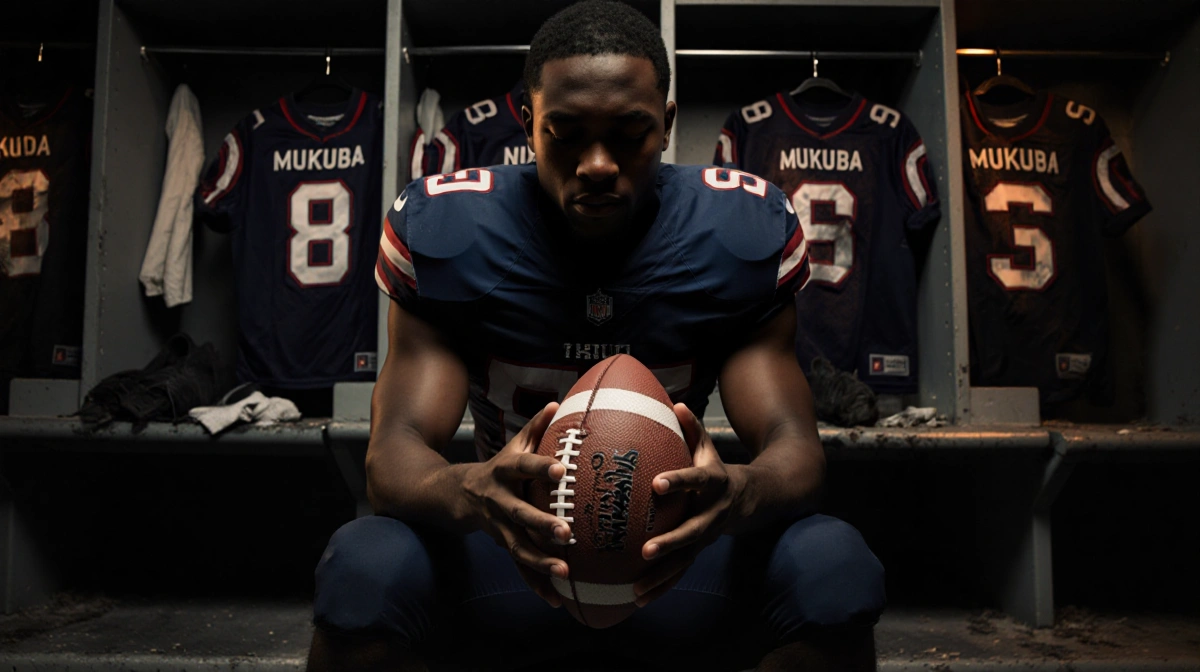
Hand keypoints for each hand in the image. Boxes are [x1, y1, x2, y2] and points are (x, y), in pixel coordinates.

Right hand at [461, 402, 573, 606]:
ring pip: (518, 546)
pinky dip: (536, 584)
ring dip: (540, 561)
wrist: (450, 495)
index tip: (561, 469)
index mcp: (503, 472)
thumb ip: (535, 428)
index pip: (523, 466)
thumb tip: (558, 403)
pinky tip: (556, 600)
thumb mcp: (512, 446)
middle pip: (520, 513)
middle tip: (566, 532)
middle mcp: (498, 501)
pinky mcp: (501, 545)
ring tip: (565, 573)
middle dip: (542, 524)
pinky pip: (519, 567)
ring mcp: (497, 526)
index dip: (541, 467)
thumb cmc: (496, 468)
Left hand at [633, 403, 745, 607]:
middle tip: (646, 550)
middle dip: (670, 542)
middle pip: (692, 531)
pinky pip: (681, 572)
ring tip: (637, 587)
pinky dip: (661, 586)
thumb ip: (691, 428)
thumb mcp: (709, 448)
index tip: (656, 484)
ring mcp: (707, 536)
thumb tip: (674, 402)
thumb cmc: (718, 470)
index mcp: (714, 484)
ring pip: (686, 559)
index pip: (696, 481)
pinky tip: (638, 600)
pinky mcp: (700, 552)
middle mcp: (712, 513)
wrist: (755, 500)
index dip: (678, 481)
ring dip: (662, 575)